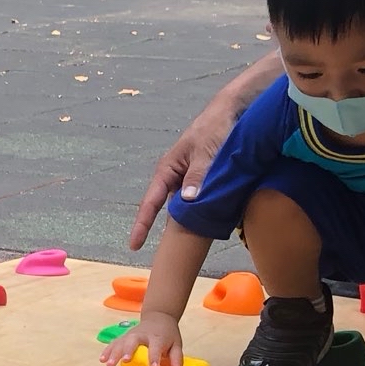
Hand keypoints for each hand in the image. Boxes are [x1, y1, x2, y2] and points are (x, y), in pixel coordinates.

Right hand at [102, 311, 183, 365]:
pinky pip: (114, 343)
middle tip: (125, 361)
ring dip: (114, 352)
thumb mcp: (176, 343)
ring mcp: (131, 334)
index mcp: (157, 337)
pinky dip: (108, 350)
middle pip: (134, 341)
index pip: (156, 347)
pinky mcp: (124, 336)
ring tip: (108, 364)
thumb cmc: (167, 334)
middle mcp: (143, 335)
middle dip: (128, 351)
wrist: (158, 317)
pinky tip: (102, 360)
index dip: (154, 357)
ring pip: (121, 342)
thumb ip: (176, 357)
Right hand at [131, 107, 229, 249]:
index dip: (142, 225)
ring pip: (184, 207)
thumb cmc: (214, 128)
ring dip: (188, 221)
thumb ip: (197, 175)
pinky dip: (202, 212)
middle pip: (165, 209)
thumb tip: (187, 200)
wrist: (230, 112)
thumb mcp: (206, 151)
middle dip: (166, 229)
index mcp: (167, 170)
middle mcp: (174, 178)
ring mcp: (188, 181)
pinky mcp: (202, 182)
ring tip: (191, 243)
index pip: (150, 202)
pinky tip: (210, 223)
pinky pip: (198, 201)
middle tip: (167, 253)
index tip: (134, 245)